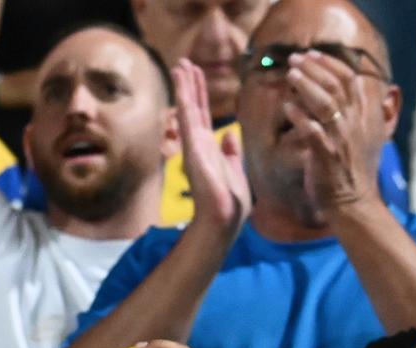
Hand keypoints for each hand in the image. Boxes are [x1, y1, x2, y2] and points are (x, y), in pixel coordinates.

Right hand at [172, 60, 248, 233]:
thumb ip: (231, 151)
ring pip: (188, 107)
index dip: (200, 94)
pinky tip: (182, 79)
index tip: (196, 75)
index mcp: (209, 147)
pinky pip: (188, 114)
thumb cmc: (230, 201)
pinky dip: (185, 95)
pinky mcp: (193, 145)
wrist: (224, 217)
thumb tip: (230, 135)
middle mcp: (198, 143)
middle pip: (193, 106)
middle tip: (184, 62)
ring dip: (184, 84)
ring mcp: (193, 143)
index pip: (203, 115)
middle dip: (190, 84)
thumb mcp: (235, 170)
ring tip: (181, 64)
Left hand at [281, 51, 380, 212]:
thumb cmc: (355, 171)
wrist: (354, 203)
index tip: (313, 54)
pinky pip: (311, 131)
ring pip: (325, 103)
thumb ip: (366, 113)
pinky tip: (287, 106)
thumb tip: (371, 94)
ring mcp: (341, 138)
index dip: (331, 63)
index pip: (350, 79)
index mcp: (364, 116)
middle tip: (296, 59)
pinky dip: (299, 116)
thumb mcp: (369, 137)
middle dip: (314, 68)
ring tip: (291, 75)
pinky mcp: (326, 155)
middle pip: (335, 85)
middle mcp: (354, 124)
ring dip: (306, 86)